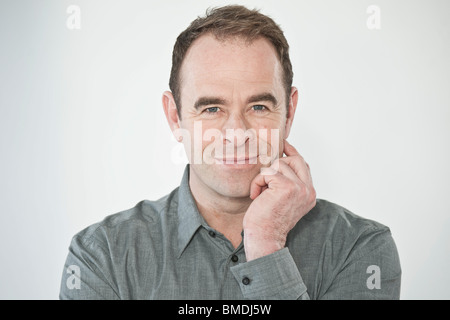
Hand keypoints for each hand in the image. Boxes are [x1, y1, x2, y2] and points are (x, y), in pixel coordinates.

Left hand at [243, 140, 315, 260]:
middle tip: (265, 181)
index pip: (303, 164)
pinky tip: (255, 196)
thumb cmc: (267, 220)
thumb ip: (287, 182)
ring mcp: (299, 188)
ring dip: (263, 177)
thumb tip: (282, 157)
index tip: (284, 144)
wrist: (264, 237)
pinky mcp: (286, 187)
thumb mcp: (282, 199)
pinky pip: (267, 172)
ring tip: (260, 194)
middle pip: (294, 159)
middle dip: (276, 165)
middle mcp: (308, 190)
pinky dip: (257, 182)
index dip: (292, 152)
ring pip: (278, 164)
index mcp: (310, 193)